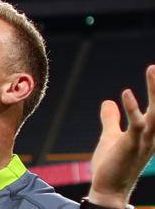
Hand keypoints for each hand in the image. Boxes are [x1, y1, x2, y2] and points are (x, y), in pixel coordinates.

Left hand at [88, 64, 154, 207]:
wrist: (108, 189)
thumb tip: (108, 101)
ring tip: (153, 69)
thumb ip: (111, 119)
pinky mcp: (131, 146)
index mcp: (148, 133)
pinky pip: (136, 125)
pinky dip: (132, 108)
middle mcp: (151, 136)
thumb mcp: (111, 136)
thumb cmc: (112, 164)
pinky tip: (127, 93)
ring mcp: (143, 142)